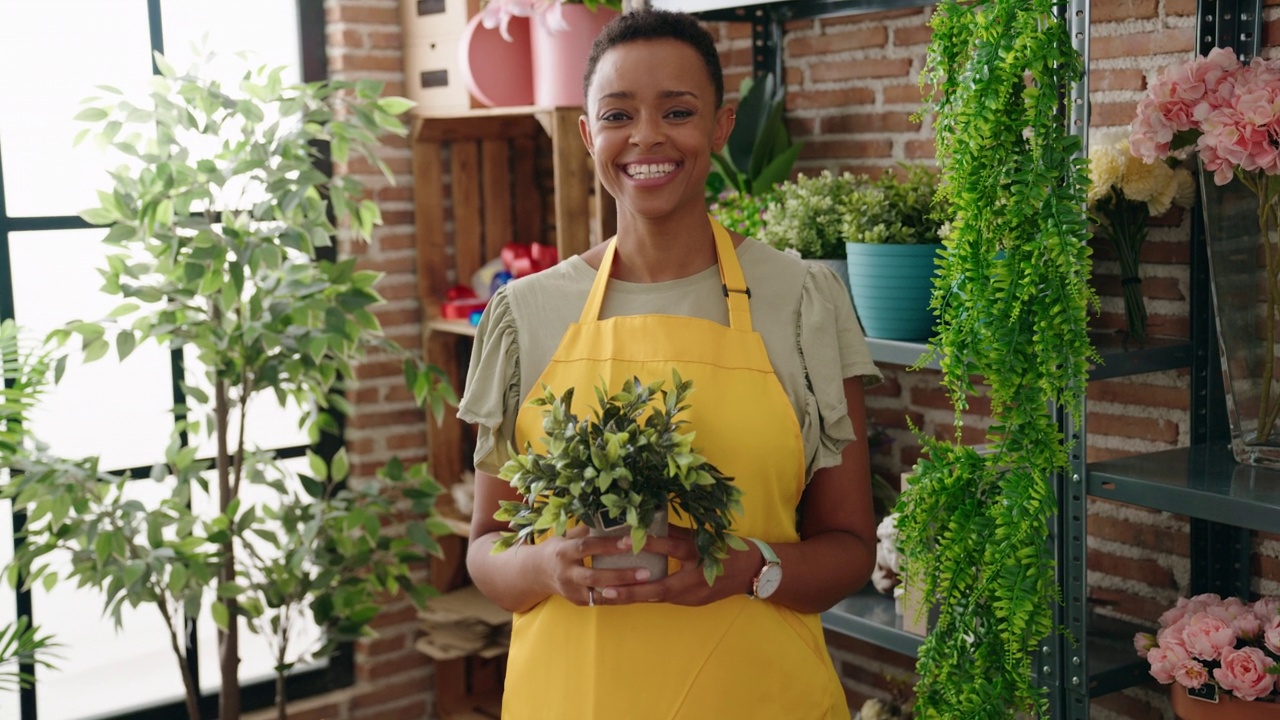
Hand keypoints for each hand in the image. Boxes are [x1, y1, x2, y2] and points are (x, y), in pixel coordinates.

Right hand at [537, 525, 657, 606]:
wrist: (536, 573)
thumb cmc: (558, 548)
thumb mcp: (567, 535)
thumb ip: (587, 529)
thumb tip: (615, 517)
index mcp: (563, 551)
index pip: (586, 547)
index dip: (608, 545)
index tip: (630, 541)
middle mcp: (566, 573)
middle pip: (594, 576)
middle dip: (620, 575)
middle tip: (646, 572)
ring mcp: (571, 590)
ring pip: (600, 594)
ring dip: (624, 591)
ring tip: (646, 586)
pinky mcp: (578, 602)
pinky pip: (602, 602)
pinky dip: (620, 598)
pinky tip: (639, 595)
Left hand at [593, 526, 756, 606]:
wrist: (751, 572)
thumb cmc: (726, 548)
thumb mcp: (701, 537)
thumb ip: (675, 532)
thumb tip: (647, 520)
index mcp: (698, 555)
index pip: (670, 547)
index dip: (647, 543)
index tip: (621, 541)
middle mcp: (693, 579)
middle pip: (657, 589)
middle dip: (629, 591)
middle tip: (604, 591)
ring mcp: (692, 596)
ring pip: (657, 598)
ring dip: (633, 598)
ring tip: (606, 597)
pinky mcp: (691, 602)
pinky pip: (664, 600)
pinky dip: (646, 598)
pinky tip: (627, 598)